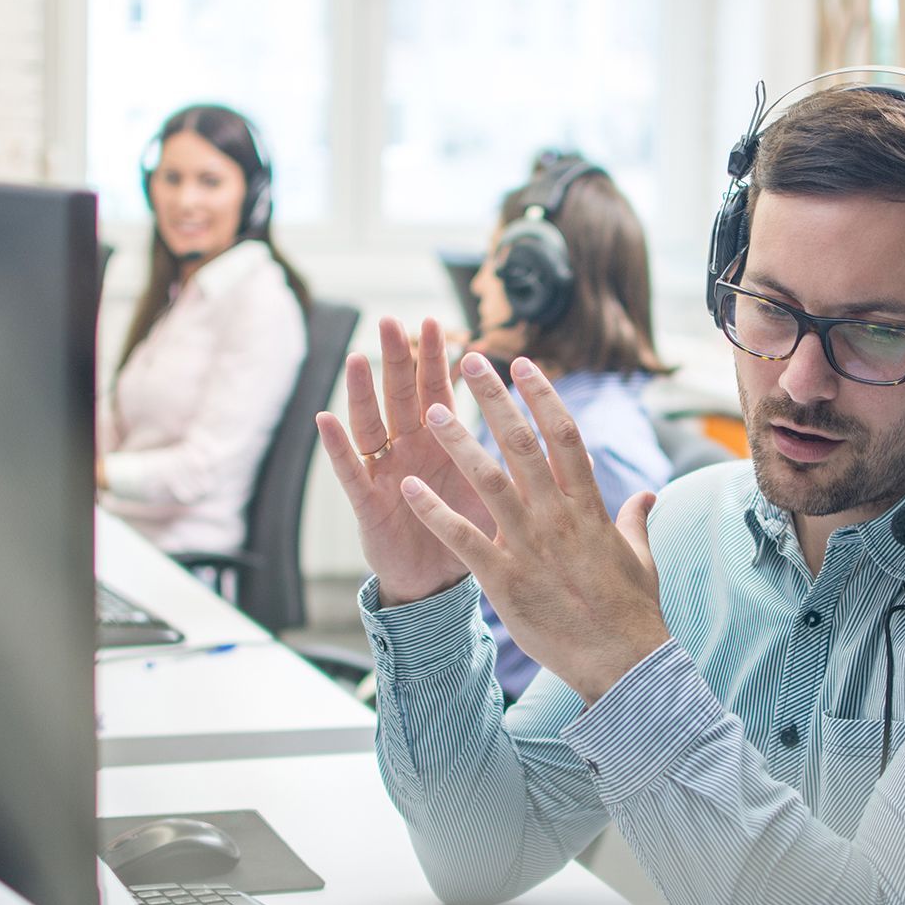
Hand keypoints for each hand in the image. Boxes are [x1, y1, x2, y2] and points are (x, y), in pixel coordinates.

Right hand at [316, 318, 495, 605]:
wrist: (440, 582)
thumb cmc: (469, 532)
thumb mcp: (498, 494)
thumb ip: (521, 466)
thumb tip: (580, 447)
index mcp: (442, 443)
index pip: (438, 391)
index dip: (436, 359)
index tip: (438, 323)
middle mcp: (409, 449)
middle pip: (400, 397)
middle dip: (396, 360)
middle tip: (391, 322)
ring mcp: (385, 473)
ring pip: (370, 425)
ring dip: (361, 393)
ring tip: (355, 359)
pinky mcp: (367, 504)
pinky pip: (350, 471)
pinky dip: (338, 447)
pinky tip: (324, 420)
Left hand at [399, 353, 668, 704]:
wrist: (622, 662)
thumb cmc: (632, 611)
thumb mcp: (640, 556)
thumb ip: (635, 519)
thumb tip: (647, 495)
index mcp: (590, 507)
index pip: (564, 435)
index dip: (542, 395)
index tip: (522, 364)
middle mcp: (558, 517)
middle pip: (521, 444)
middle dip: (493, 398)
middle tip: (468, 361)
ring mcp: (530, 546)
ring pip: (487, 481)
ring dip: (457, 441)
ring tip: (429, 410)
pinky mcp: (504, 580)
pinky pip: (462, 538)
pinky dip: (434, 511)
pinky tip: (407, 488)